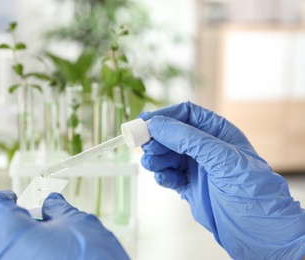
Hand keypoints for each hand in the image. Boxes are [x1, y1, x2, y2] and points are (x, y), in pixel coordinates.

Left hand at [0, 191, 128, 259]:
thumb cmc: (87, 258)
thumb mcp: (76, 224)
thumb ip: (58, 209)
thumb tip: (51, 202)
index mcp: (6, 232)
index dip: (5, 199)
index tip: (14, 197)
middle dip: (11, 223)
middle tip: (36, 220)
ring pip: (0, 253)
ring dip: (17, 244)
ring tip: (45, 243)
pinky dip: (22, 258)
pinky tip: (45, 258)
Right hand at [140, 101, 304, 258]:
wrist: (257, 232)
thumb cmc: (251, 192)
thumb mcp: (221, 159)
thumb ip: (188, 139)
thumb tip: (157, 125)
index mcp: (218, 133)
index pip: (186, 114)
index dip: (164, 116)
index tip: (144, 123)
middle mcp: (205, 147)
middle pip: (171, 134)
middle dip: (157, 139)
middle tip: (147, 148)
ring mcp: (196, 167)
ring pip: (166, 154)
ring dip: (156, 158)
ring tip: (154, 165)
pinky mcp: (189, 185)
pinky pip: (168, 174)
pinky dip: (162, 175)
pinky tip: (165, 179)